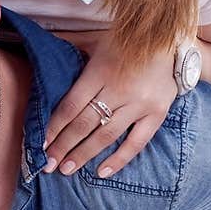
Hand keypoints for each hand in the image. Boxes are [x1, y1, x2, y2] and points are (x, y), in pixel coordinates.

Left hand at [44, 31, 177, 177]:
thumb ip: (70, 48)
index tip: (41, 143)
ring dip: (84, 155)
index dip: (54, 127)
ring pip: (106, 135)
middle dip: (63, 146)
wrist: (170, 37)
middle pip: (84, 124)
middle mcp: (118, 89)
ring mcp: (139, 103)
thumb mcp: (94, 40)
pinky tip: (102, 172)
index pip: (71, 106)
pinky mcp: (157, 113)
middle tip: (47, 164)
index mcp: (100, 71)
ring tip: (66, 169)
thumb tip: (42, 50)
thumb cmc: (126, 39)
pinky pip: (136, 142)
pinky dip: (119, 159)